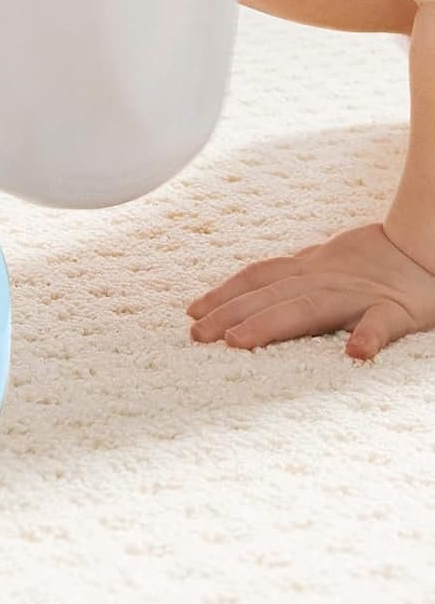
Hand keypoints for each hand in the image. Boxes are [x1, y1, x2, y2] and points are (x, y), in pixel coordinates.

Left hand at [186, 222, 434, 359]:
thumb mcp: (324, 266)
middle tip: (197, 334)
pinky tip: (355, 354)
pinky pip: (381, 323)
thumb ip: (290, 277)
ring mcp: (359, 294)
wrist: (428, 249)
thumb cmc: (371, 265)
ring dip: (270, 323)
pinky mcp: (397, 309)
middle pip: (270, 296)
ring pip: (308, 308)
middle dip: (230, 313)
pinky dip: (368, 335)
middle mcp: (326, 280)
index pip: (257, 279)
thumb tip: (245, 286)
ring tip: (237, 341)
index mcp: (309, 272)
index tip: (192, 312)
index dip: (224, 293)